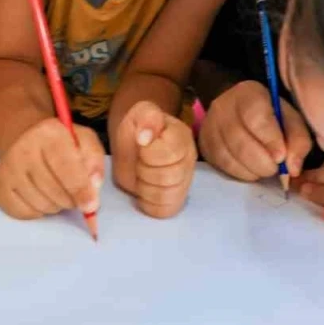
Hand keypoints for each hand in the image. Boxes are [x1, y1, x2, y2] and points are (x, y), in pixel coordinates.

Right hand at [0, 118, 104, 219]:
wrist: (26, 137)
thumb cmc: (61, 142)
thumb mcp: (84, 140)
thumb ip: (94, 160)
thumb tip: (93, 186)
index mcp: (48, 133)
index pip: (65, 166)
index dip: (80, 189)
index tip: (91, 206)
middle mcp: (23, 149)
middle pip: (54, 191)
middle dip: (71, 200)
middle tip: (75, 193)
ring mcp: (8, 169)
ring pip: (41, 205)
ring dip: (57, 205)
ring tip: (58, 190)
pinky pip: (25, 213)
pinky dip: (39, 211)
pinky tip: (41, 195)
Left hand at [113, 101, 197, 217]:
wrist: (133, 145)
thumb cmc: (137, 129)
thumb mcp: (138, 114)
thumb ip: (146, 117)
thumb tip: (146, 137)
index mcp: (182, 137)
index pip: (169, 153)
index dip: (148, 152)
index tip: (141, 145)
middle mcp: (189, 160)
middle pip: (168, 177)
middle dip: (145, 170)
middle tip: (140, 162)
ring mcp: (185, 182)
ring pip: (166, 196)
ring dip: (145, 187)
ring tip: (142, 175)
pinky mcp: (176, 201)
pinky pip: (164, 210)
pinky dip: (149, 203)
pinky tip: (145, 190)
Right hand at [198, 81, 311, 181]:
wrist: (241, 111)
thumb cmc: (271, 115)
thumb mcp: (291, 120)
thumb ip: (298, 140)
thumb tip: (293, 169)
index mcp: (248, 93)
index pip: (255, 117)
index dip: (269, 140)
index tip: (280, 157)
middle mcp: (223, 106)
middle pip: (239, 141)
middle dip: (262, 162)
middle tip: (276, 169)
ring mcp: (209, 126)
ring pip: (228, 157)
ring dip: (252, 170)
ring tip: (265, 168)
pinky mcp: (204, 144)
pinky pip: (221, 166)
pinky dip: (240, 173)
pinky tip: (251, 169)